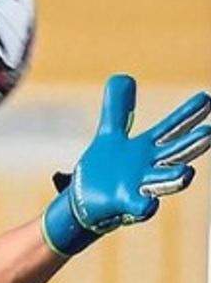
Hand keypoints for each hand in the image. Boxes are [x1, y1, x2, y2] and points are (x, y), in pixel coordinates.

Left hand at [42, 74, 210, 254]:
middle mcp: (149, 166)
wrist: (85, 202)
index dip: (188, 115)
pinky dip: (146, 205)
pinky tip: (150, 204)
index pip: (171, 128)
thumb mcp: (109, 134)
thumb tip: (122, 76)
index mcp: (146, 148)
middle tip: (209, 133)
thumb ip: (117, 109)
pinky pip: (139, 205)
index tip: (206, 98)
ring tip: (188, 173)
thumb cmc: (104, 170)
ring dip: (175, 178)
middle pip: (174, 153)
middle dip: (191, 144)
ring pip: (162, 181)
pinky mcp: (125, 203)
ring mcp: (139, 186)